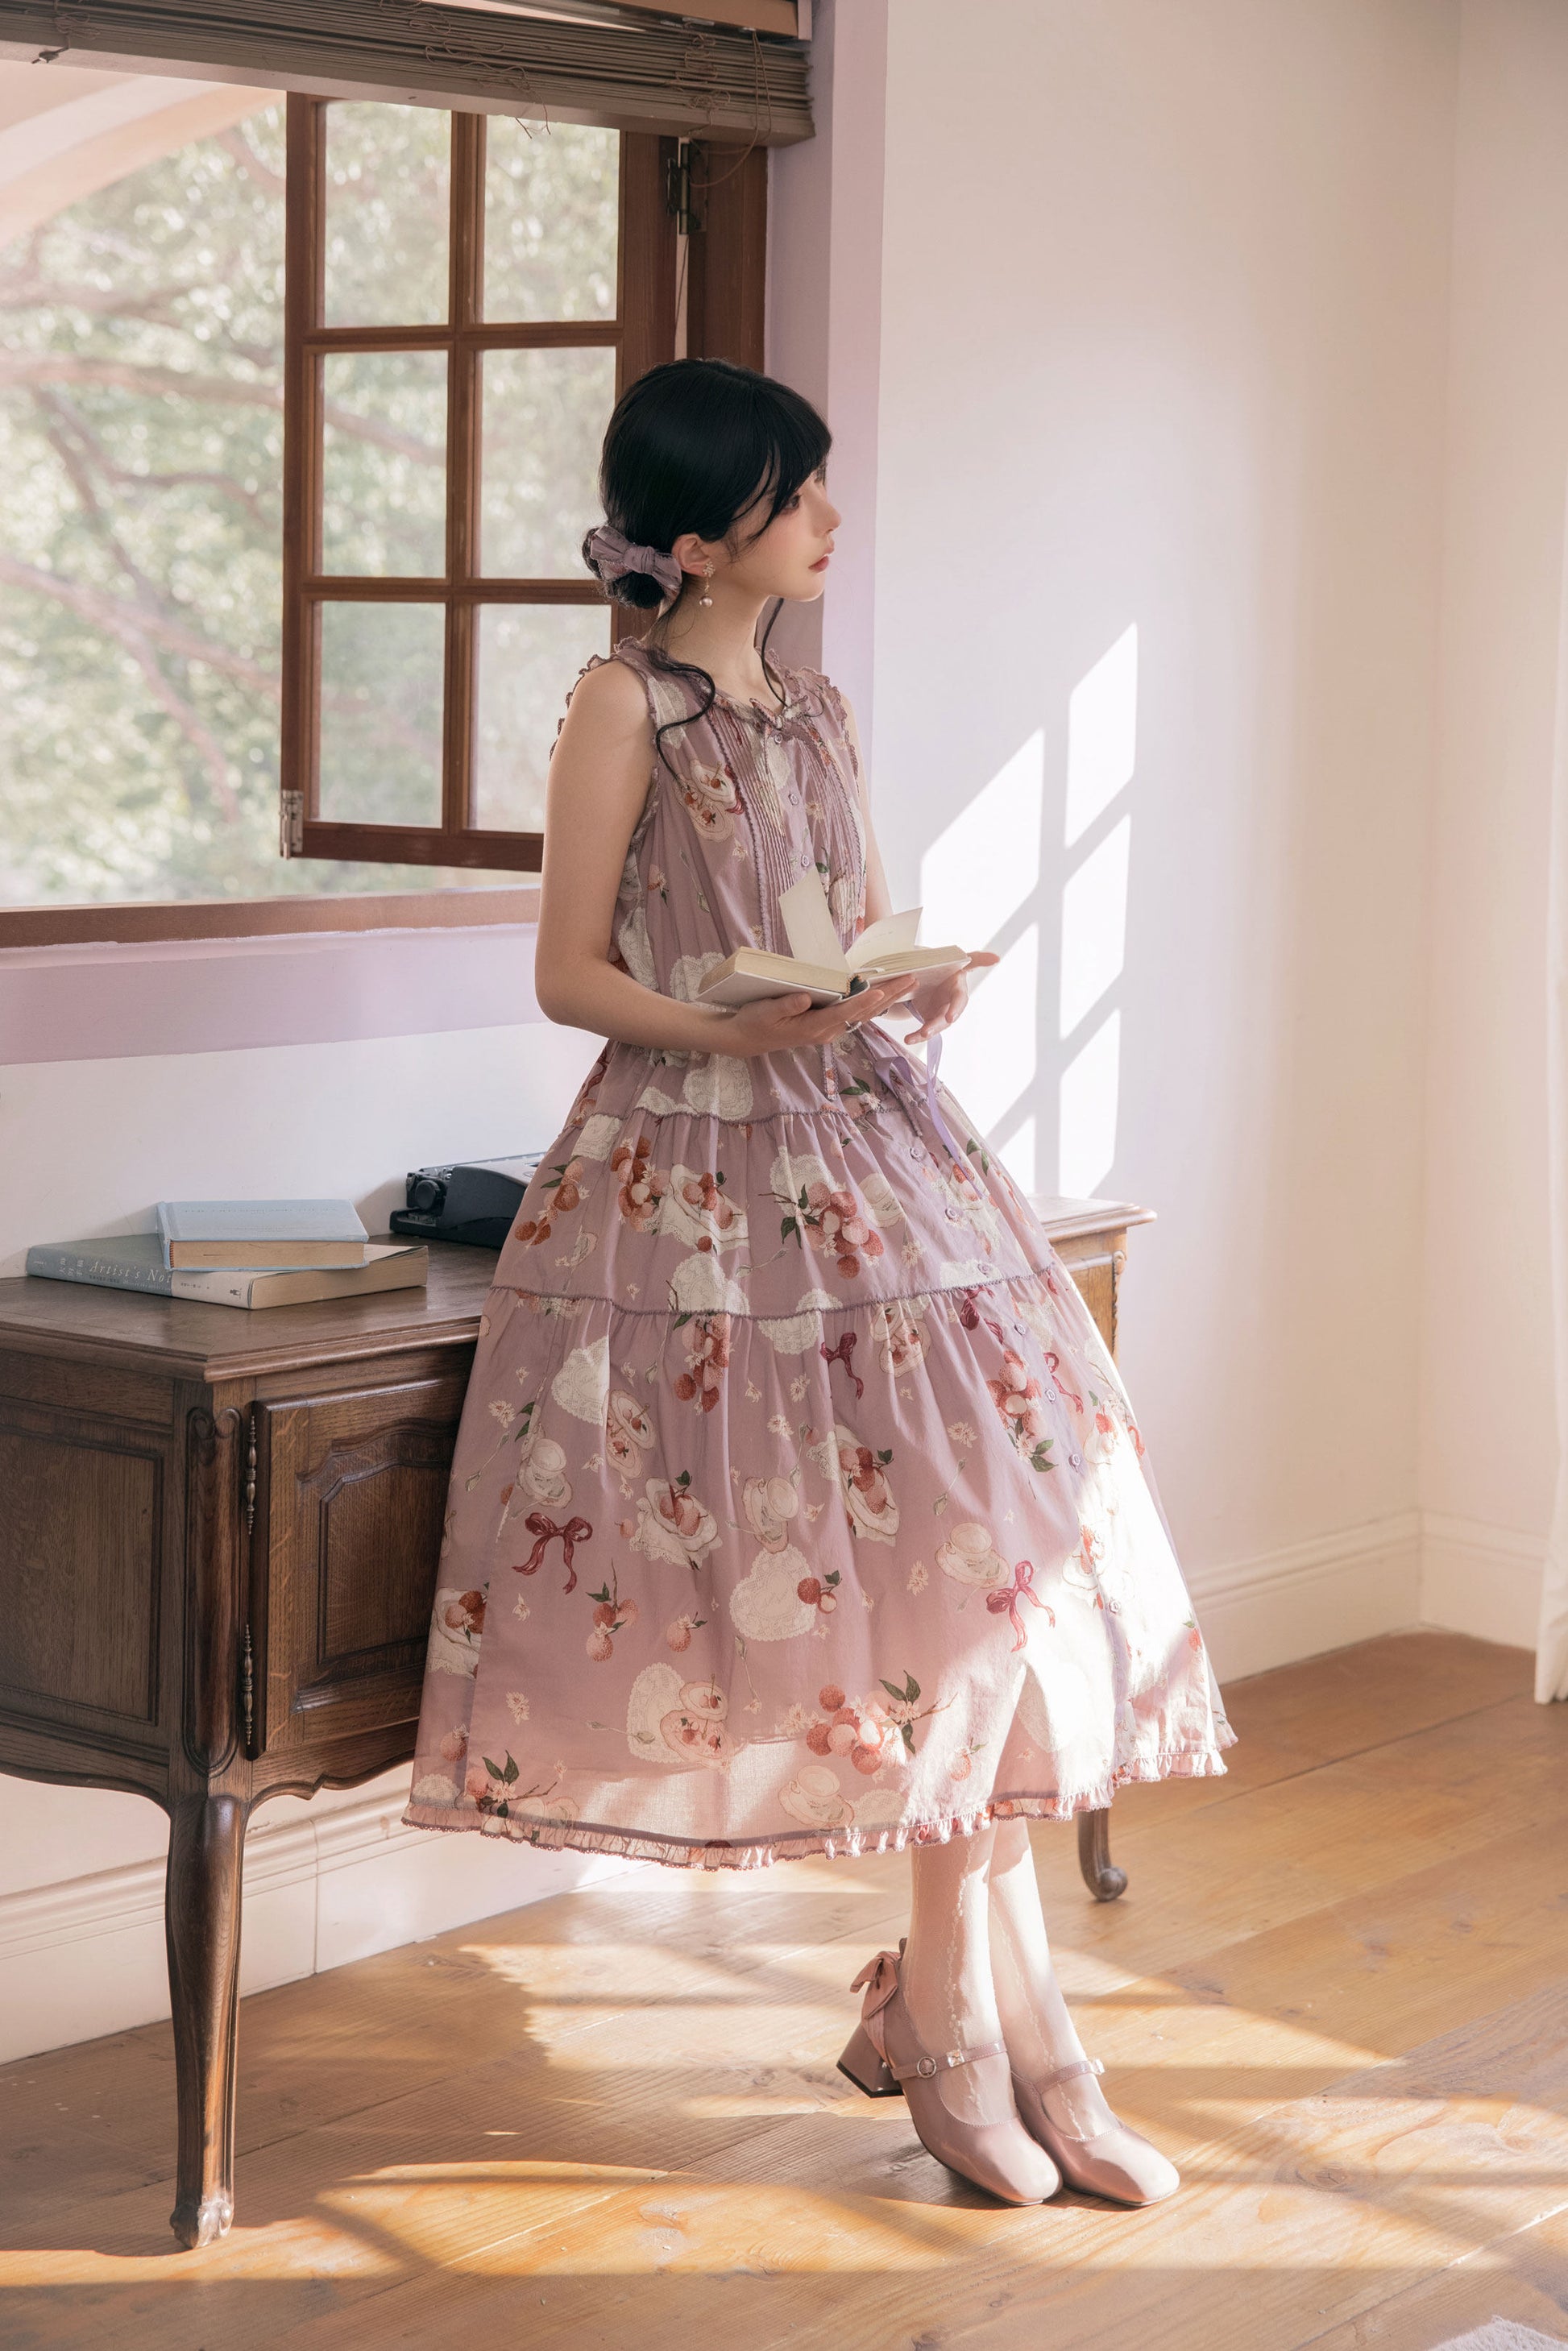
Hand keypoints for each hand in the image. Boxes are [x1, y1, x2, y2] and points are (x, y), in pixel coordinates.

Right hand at [721, 972, 920, 1057]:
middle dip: (887, 996)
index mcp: (813, 1027)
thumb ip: (786, 1004)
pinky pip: (854, 1014)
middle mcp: (826, 1031)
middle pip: (862, 1013)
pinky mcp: (826, 1025)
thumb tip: (806, 998)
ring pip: (862, 1015)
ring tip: (907, 984)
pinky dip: (872, 1003)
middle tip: (910, 979)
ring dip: (885, 999)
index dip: (864, 1002)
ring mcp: (828, 1030)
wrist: (747, 1039)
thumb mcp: (765, 1011)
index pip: (845, 1013)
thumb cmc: (755, 1022)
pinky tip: (884, 994)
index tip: (882, 990)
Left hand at [901, 951, 999, 1044]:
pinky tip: (909, 1039)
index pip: (959, 998)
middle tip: (929, 1031)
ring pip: (938, 1024)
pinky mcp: (933, 1019)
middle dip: (939, 1024)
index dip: (955, 1008)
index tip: (950, 1018)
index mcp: (958, 987)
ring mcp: (943, 1013)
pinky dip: (917, 1035)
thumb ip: (977, 959)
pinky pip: (925, 1029)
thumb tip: (996, 958)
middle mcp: (953, 1003)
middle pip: (948, 1015)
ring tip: (918, 1036)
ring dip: (928, 1031)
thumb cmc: (947, 969)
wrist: (932, 976)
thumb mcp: (957, 961)